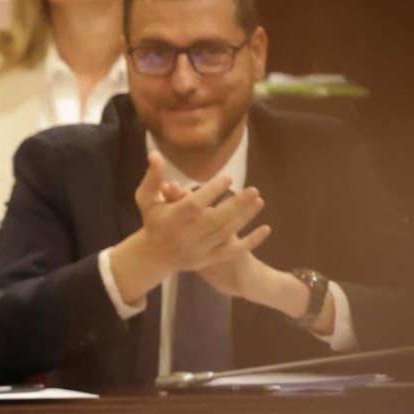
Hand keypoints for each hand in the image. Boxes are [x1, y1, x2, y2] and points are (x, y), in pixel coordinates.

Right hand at [111, 152, 270, 303]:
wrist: (154, 256)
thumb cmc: (153, 221)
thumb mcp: (147, 198)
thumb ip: (153, 177)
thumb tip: (155, 154)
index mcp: (171, 219)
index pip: (193, 204)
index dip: (211, 192)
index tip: (228, 178)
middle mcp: (186, 235)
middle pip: (214, 219)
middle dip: (236, 205)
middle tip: (254, 190)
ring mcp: (198, 249)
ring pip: (225, 233)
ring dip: (244, 218)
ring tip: (259, 201)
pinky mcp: (208, 259)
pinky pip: (232, 251)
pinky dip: (250, 242)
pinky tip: (266, 229)